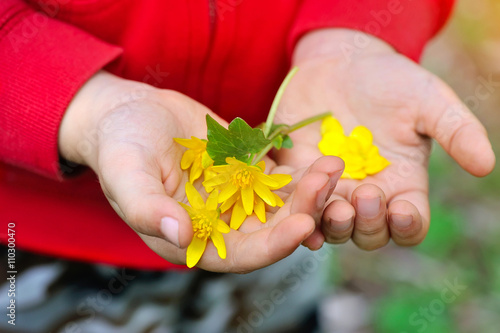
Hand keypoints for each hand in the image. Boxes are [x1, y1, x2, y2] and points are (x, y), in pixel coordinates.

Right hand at [58, 71, 343, 272]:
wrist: (130, 112)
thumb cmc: (119, 144)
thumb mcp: (125, 172)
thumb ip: (146, 206)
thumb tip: (180, 235)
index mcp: (191, 238)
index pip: (239, 254)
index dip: (272, 246)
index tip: (303, 226)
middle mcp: (219, 224)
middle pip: (271, 230)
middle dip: (302, 211)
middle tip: (329, 183)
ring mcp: (235, 197)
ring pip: (281, 204)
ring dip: (309, 190)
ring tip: (333, 165)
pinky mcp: (245, 171)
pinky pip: (279, 176)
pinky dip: (300, 170)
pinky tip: (322, 155)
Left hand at [276, 29, 495, 249]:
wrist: (341, 64)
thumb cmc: (390, 82)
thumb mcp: (427, 100)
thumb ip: (455, 130)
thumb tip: (486, 165)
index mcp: (402, 185)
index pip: (409, 223)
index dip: (408, 225)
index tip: (403, 210)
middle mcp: (366, 196)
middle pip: (366, 233)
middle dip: (366, 223)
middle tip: (365, 196)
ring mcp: (329, 190)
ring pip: (326, 225)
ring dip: (327, 219)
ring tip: (331, 199)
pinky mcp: (297, 177)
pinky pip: (292, 202)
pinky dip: (292, 205)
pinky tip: (292, 200)